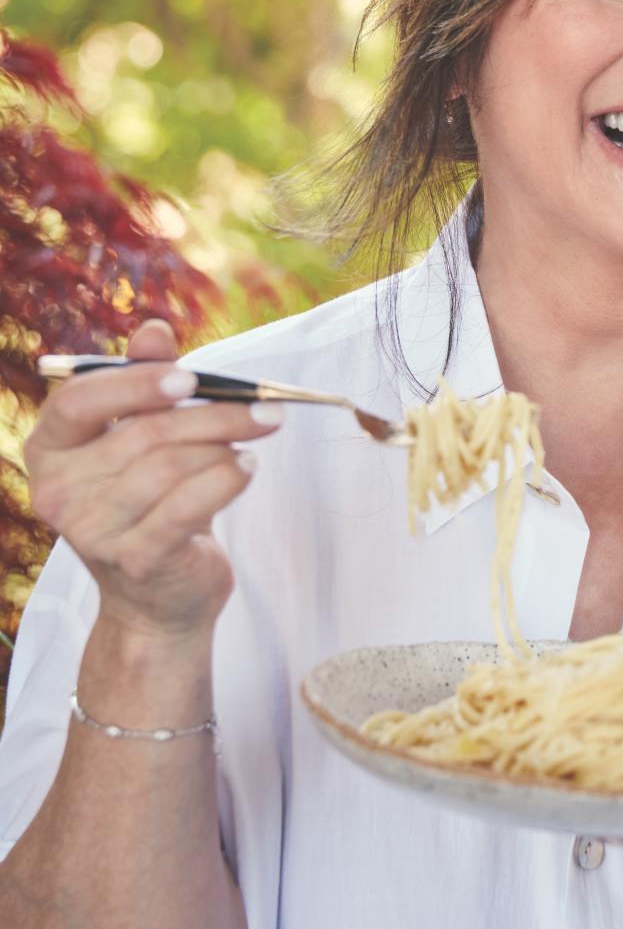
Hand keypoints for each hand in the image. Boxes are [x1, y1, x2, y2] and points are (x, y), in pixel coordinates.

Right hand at [25, 318, 281, 640]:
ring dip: (225, 445)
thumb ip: (144, 382)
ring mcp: (91, 532)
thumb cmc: (151, 506)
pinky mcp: (135, 561)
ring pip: (169, 466)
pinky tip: (250, 468)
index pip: (79, 401)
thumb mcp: (142, 441)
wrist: (159, 600)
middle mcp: (58, 492)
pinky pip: (187, 506)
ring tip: (256, 440)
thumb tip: (154, 328)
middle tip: (265, 408)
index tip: (192, 378)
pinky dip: (226, 480)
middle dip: (213, 414)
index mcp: (50, 451)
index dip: (137, 383)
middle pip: (141, 433)